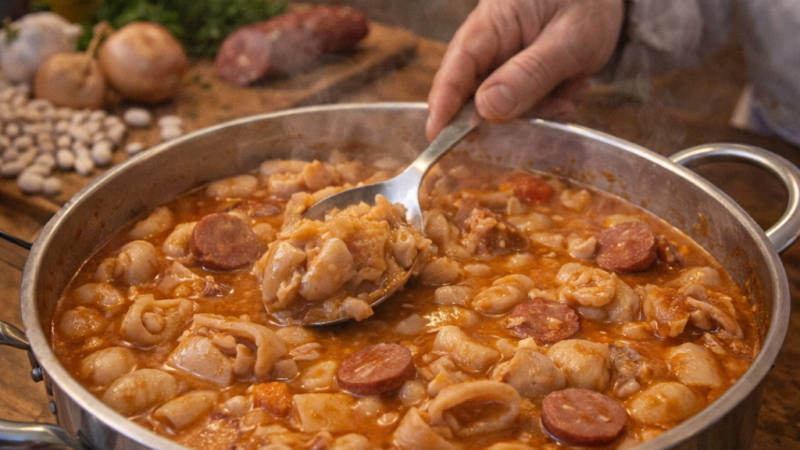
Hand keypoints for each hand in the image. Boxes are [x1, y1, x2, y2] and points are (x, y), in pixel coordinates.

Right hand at [426, 0, 623, 139]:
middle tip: (555, 105)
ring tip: (570, 89)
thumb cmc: (589, 2)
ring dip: (537, 110)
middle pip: (475, 94)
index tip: (437, 138)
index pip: (457, 65)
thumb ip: (530, 74)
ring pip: (501, 108)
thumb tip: (485, 109)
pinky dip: (547, 107)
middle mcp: (488, 45)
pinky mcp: (515, 78)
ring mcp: (501, 63)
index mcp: (493, 22)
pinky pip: (521, 107)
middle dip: (511, 113)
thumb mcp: (570, 39)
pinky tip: (569, 87)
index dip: (443, 103)